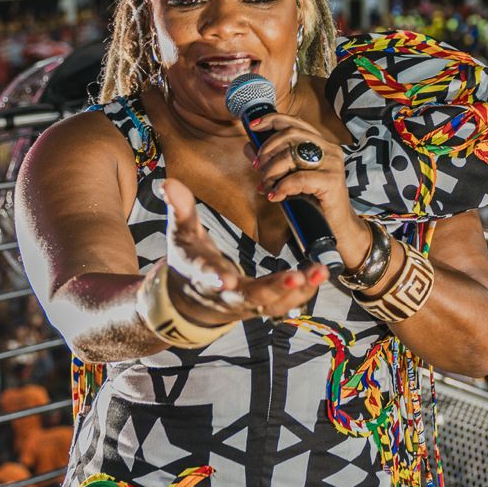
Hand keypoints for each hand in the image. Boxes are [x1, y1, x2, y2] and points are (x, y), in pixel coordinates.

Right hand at [159, 178, 325, 323]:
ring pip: (272, 303)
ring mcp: (244, 303)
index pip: (206, 276)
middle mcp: (224, 294)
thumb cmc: (188, 258)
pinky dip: (303, 292)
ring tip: (320, 272)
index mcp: (201, 273)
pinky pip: (284, 303)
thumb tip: (167, 182)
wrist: (190, 298)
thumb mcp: (180, 233)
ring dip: (298, 291)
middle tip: (295, 277)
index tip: (226, 280)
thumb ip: (179, 208)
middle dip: (272, 288)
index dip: (215, 277)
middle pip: (248, 296)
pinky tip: (320, 276)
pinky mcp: (261, 305)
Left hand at [245, 112, 360, 234]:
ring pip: (292, 155)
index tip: (252, 126)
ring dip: (271, 170)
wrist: (335, 226)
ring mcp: (332, 164)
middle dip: (267, 149)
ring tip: (265, 186)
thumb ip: (271, 161)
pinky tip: (275, 196)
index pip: (295, 122)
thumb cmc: (313, 201)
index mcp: (322, 144)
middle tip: (257, 167)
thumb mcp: (289, 177)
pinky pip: (298, 178)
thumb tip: (249, 147)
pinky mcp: (332, 180)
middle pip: (291, 135)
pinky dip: (282, 187)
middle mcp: (329, 149)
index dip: (272, 120)